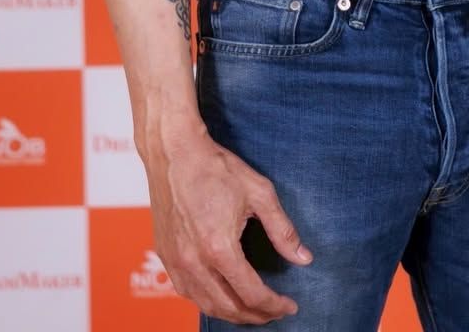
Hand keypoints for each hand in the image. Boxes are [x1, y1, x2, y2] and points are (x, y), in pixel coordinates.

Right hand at [142, 124, 313, 324]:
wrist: (174, 152)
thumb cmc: (216, 167)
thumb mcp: (258, 193)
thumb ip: (282, 230)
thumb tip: (304, 258)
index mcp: (219, 248)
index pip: (251, 294)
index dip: (274, 305)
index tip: (290, 306)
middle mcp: (194, 262)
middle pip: (229, 307)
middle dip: (256, 316)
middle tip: (275, 312)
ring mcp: (175, 262)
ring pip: (206, 305)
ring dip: (232, 314)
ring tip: (253, 310)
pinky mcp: (165, 255)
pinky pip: (188, 292)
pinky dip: (208, 301)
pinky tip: (222, 296)